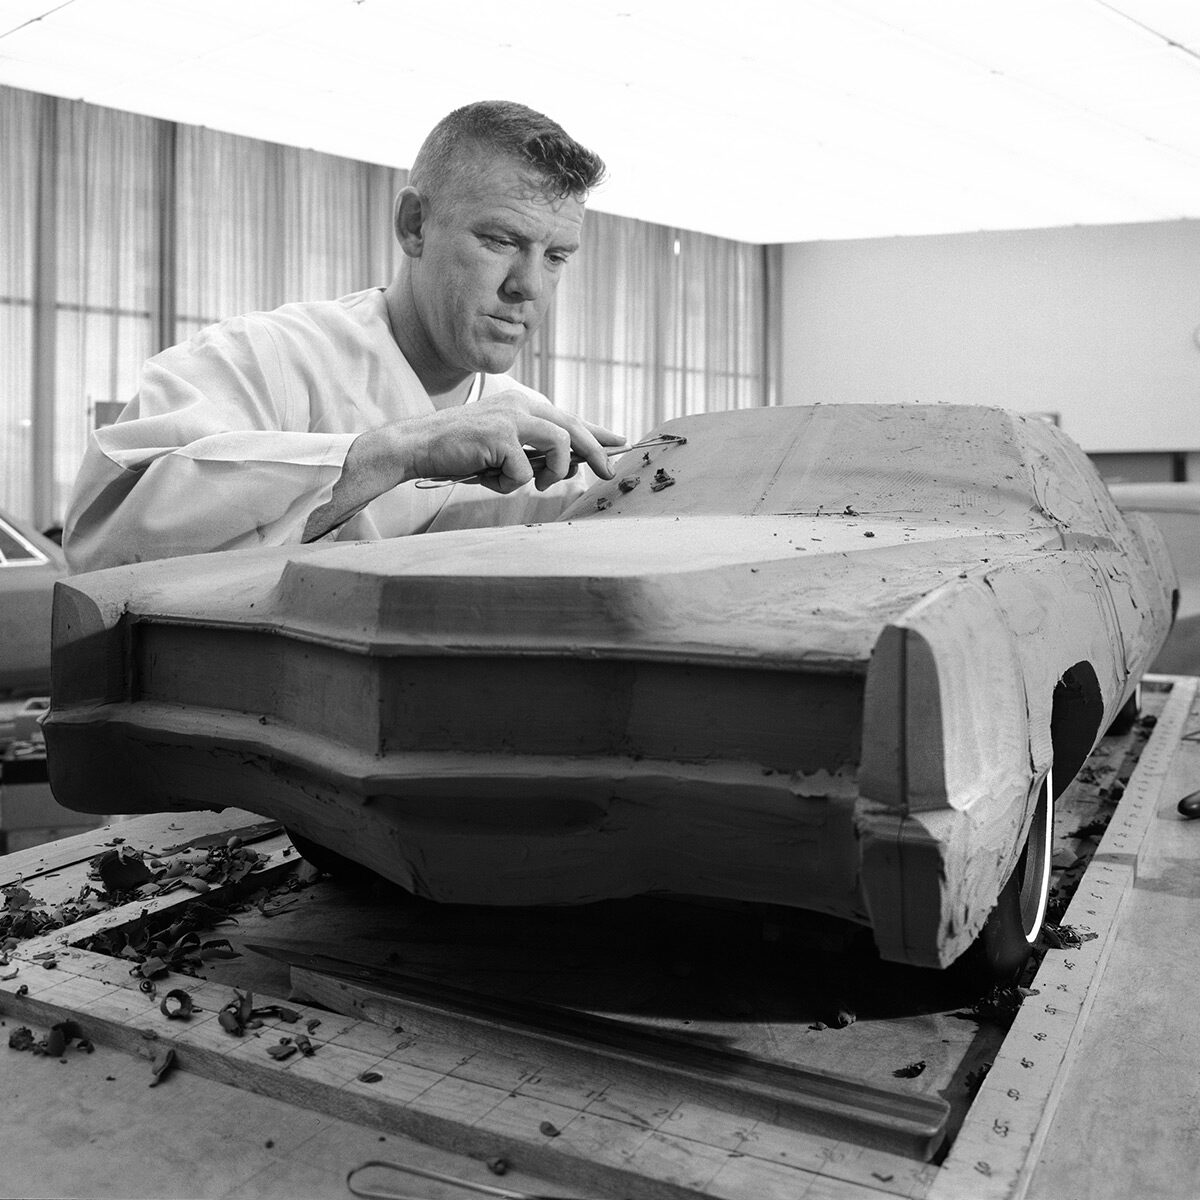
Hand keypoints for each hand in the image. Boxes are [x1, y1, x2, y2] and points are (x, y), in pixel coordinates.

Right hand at [401, 390, 624, 492]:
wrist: (417, 446)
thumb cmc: (458, 451)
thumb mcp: (500, 447)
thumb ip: (530, 451)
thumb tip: (567, 466)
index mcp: (520, 404)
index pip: (567, 417)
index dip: (594, 432)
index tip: (617, 442)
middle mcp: (520, 405)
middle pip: (573, 428)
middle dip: (595, 452)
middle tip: (608, 472)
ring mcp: (510, 418)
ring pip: (560, 445)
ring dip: (553, 472)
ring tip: (536, 482)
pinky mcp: (499, 436)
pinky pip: (524, 472)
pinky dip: (509, 484)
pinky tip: (489, 477)